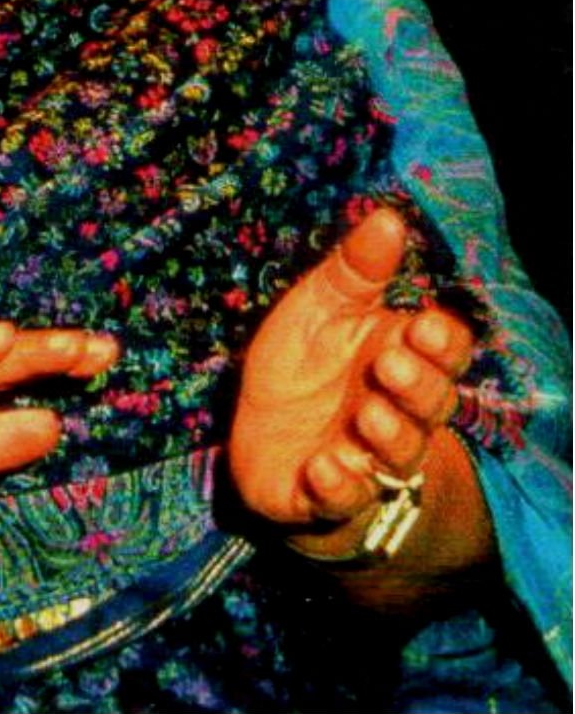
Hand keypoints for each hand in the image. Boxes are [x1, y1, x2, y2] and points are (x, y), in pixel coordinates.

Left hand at [229, 208, 473, 542]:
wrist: (270, 443)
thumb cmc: (306, 366)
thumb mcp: (321, 308)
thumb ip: (354, 269)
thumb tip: (386, 216)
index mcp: (399, 358)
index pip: (443, 351)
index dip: (441, 343)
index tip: (423, 326)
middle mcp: (394, 413)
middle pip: (430, 403)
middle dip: (418, 386)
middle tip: (392, 365)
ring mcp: (364, 458)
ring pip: (396, 454)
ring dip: (387, 435)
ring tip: (368, 415)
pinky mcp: (323, 495)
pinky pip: (341, 497)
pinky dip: (336, 485)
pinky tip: (324, 467)